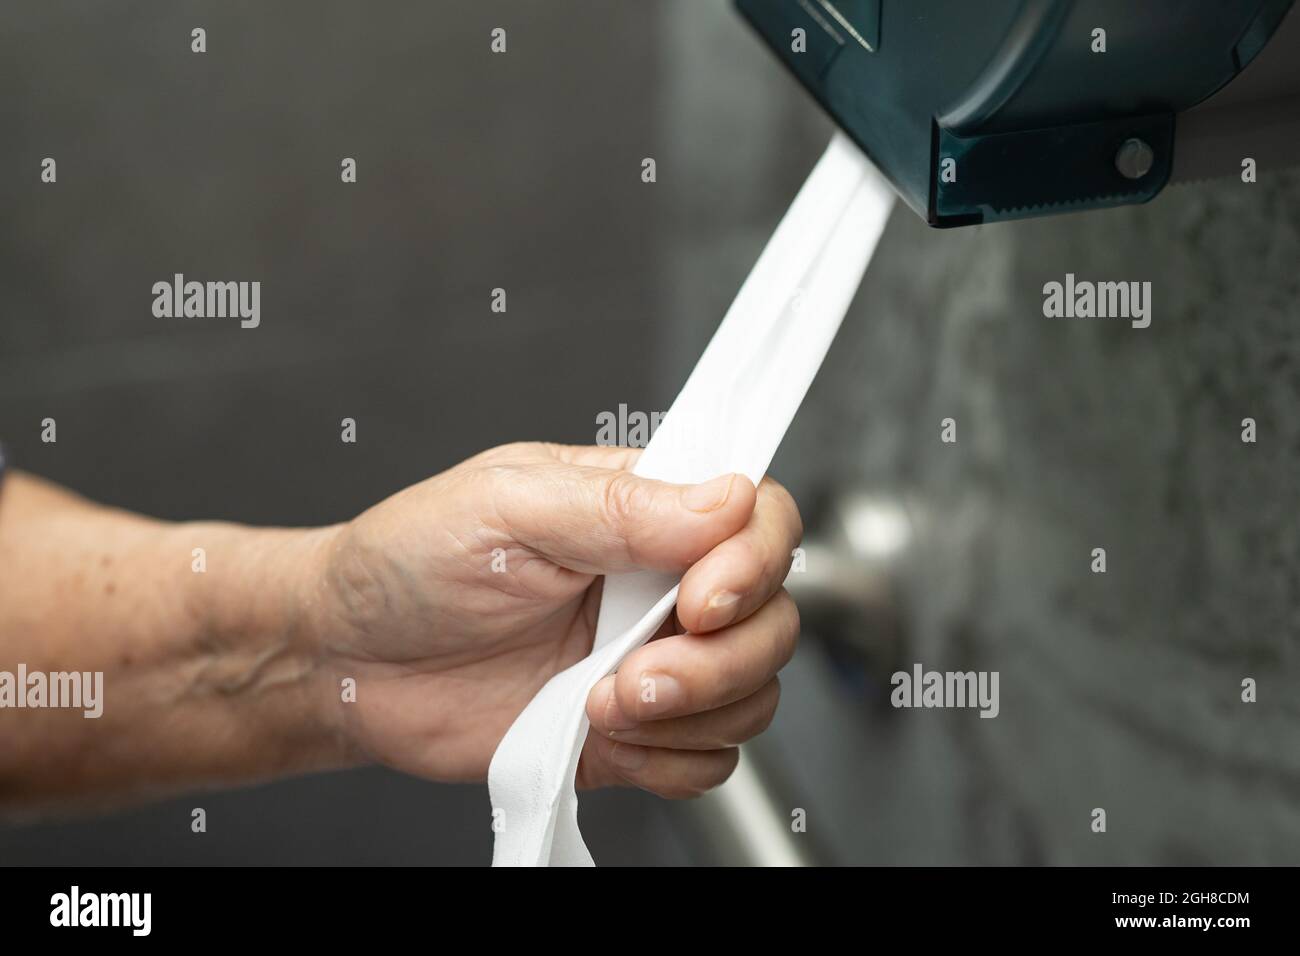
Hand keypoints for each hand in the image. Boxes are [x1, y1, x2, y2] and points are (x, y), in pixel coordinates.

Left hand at [306, 441, 801, 798]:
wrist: (346, 662)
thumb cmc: (407, 564)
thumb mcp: (504, 507)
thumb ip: (619, 505)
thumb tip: (726, 499)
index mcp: (640, 507)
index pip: (758, 516)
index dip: (754, 562)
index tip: (700, 600)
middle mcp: (659, 582)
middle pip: (772, 617)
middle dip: (720, 659)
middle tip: (636, 670)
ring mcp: (649, 658)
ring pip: (752, 693)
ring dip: (689, 712)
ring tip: (599, 700)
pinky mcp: (631, 731)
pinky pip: (706, 759)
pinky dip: (667, 759)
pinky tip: (600, 734)